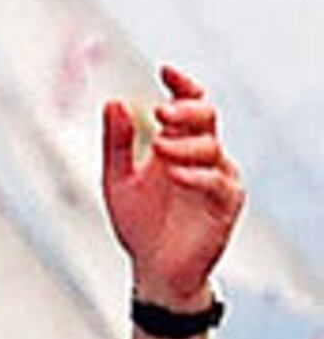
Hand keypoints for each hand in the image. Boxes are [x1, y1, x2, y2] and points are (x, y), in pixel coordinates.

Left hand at [102, 63, 241, 308]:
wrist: (152, 268)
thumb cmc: (139, 222)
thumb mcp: (117, 178)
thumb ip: (116, 142)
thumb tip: (114, 102)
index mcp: (177, 145)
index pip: (188, 105)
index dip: (182, 85)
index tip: (164, 70)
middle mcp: (201, 157)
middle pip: (207, 118)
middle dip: (187, 109)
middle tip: (162, 110)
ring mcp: (216, 179)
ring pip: (212, 148)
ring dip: (186, 144)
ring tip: (159, 147)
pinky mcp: (225, 205)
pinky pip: (219, 183)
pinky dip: (197, 176)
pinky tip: (175, 173)